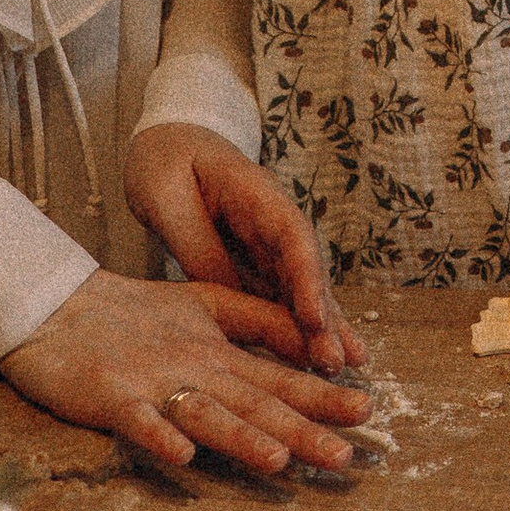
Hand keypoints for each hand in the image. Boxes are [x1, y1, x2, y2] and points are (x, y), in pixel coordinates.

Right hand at [0, 264, 369, 480]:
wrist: (59, 308)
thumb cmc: (133, 314)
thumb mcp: (202, 307)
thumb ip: (255, 321)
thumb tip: (309, 341)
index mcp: (217, 348)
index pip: (278, 376)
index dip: (322, 394)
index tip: (367, 410)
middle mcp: (194, 365)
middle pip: (254, 401)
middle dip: (302, 427)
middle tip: (345, 453)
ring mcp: (154, 381)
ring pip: (205, 412)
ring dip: (242, 437)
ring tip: (279, 460)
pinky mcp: (112, 396)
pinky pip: (138, 421)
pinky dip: (160, 436)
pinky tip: (183, 457)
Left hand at [121, 123, 362, 381]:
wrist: (166, 141)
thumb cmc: (164, 162)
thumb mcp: (168, 199)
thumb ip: (199, 246)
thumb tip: (230, 299)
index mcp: (253, 191)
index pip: (291, 234)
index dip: (307, 278)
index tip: (315, 321)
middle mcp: (271, 217)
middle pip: (305, 267)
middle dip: (323, 314)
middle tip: (337, 364)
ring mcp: (266, 239)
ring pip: (299, 285)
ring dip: (321, 325)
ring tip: (345, 369)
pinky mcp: (254, 260)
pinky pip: (279, 294)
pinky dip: (298, 324)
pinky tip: (317, 354)